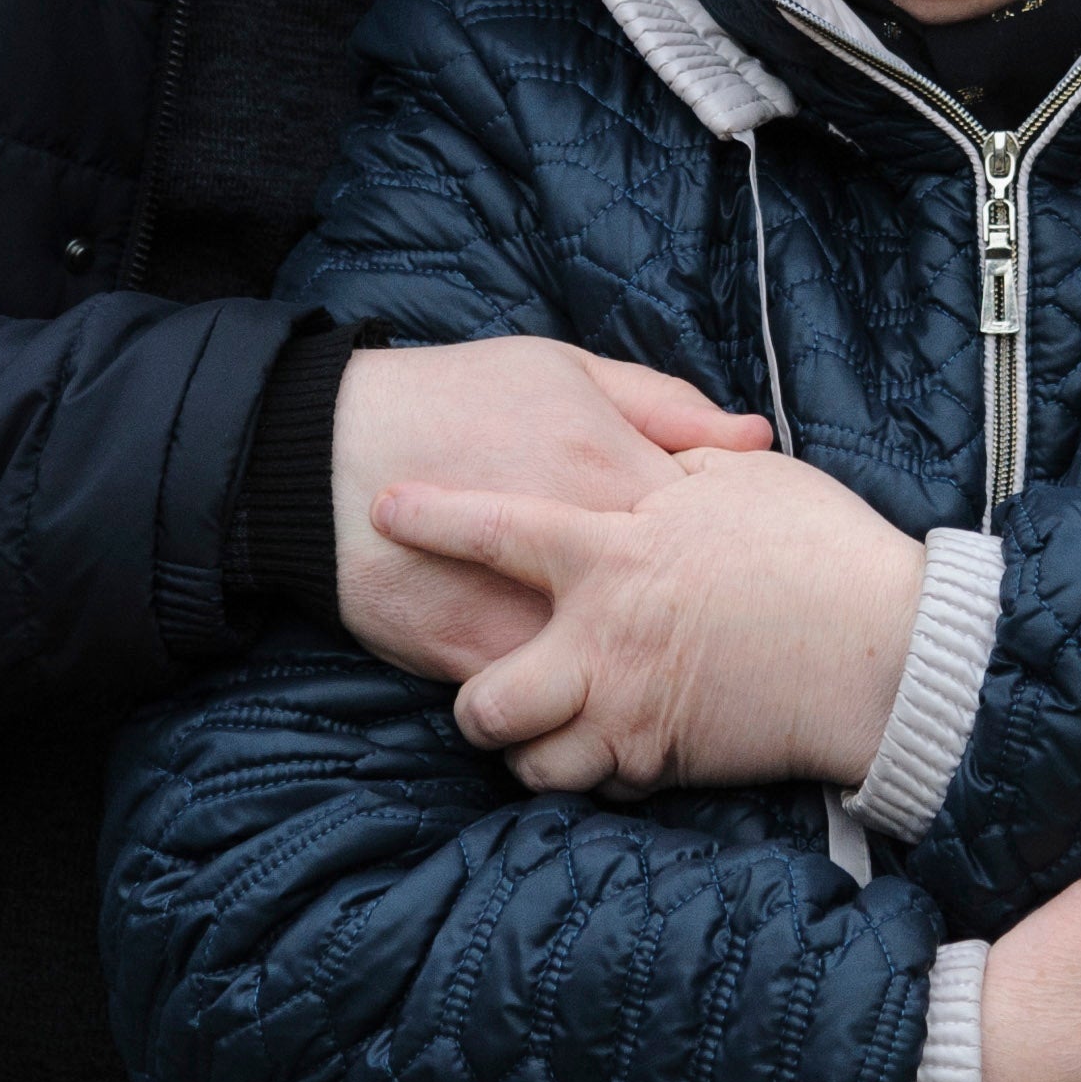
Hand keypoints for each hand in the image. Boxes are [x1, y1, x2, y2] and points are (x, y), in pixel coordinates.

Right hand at [330, 339, 773, 680]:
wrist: (321, 452)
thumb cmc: (451, 397)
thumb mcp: (564, 370)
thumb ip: (666, 405)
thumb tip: (758, 439)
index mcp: (609, 470)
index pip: (714, 531)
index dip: (737, 555)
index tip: (740, 568)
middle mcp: (576, 551)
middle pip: (676, 619)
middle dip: (706, 635)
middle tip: (725, 644)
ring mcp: (524, 611)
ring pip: (613, 678)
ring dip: (638, 686)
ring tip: (664, 688)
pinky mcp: (471, 657)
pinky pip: (542, 706)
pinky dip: (569, 710)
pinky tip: (591, 706)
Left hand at [376, 447, 925, 794]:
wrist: (880, 649)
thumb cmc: (816, 547)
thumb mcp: (741, 474)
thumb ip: (676, 455)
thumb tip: (651, 444)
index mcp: (611, 551)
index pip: (493, 529)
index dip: (431, 519)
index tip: (385, 511)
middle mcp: (599, 639)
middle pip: (481, 700)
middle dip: (472, 701)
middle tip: (490, 685)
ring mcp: (626, 711)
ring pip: (525, 762)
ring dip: (527, 749)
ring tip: (544, 728)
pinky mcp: (664, 761)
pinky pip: (595, 785)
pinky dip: (593, 771)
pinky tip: (611, 745)